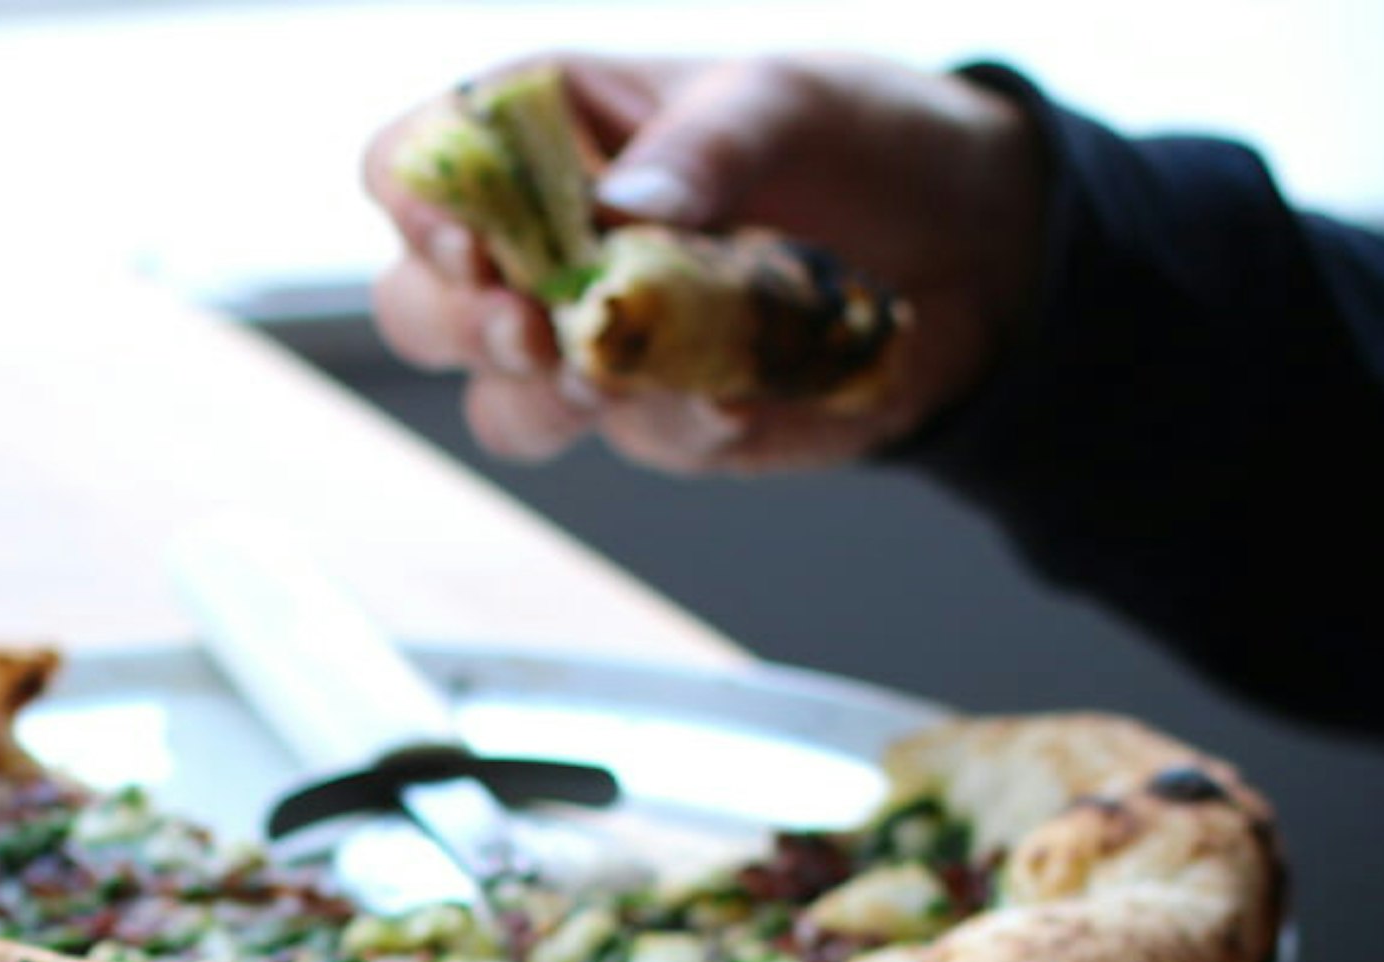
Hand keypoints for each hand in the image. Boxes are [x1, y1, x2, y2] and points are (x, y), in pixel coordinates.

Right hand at [362, 54, 1044, 472]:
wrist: (970, 243)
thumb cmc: (852, 139)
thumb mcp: (788, 99)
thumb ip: (704, 144)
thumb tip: (624, 207)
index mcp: (546, 137)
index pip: (413, 163)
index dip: (417, 205)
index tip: (469, 237)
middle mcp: (544, 247)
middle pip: (420, 306)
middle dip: (463, 325)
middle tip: (531, 326)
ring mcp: (595, 344)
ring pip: (501, 403)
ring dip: (541, 398)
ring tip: (610, 375)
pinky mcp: (663, 417)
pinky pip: (636, 440)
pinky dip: (679, 424)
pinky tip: (736, 395)